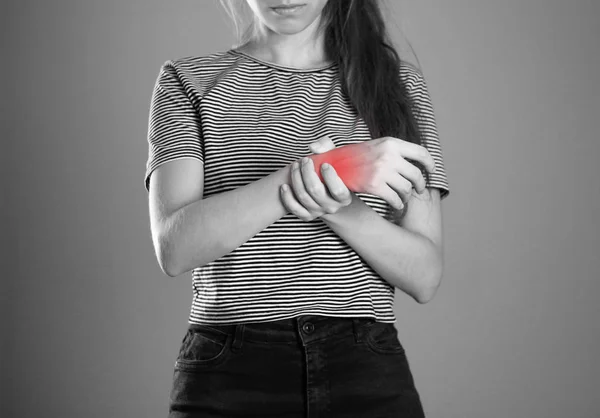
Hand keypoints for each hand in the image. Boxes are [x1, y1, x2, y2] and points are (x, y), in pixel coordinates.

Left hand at [280, 136, 352, 221]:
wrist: (326, 190)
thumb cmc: (331, 170)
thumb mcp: (334, 158)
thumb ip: (327, 147)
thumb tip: (313, 147)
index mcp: (344, 197)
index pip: (338, 191)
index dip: (330, 177)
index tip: (324, 164)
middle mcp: (332, 207)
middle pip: (316, 191)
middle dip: (307, 173)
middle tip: (304, 160)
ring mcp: (318, 212)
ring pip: (303, 197)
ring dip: (296, 179)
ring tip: (295, 166)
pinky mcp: (307, 215)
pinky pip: (294, 209)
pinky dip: (287, 197)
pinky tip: (284, 186)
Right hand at [306, 137, 436, 209]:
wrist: (330, 165)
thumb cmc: (351, 157)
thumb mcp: (371, 145)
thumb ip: (391, 149)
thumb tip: (415, 158)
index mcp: (390, 142)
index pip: (420, 152)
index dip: (430, 164)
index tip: (431, 171)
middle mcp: (388, 155)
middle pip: (416, 174)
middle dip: (420, 185)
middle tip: (419, 190)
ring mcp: (382, 171)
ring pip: (406, 188)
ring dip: (407, 196)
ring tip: (404, 198)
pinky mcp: (374, 186)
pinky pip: (395, 198)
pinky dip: (398, 204)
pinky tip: (397, 205)